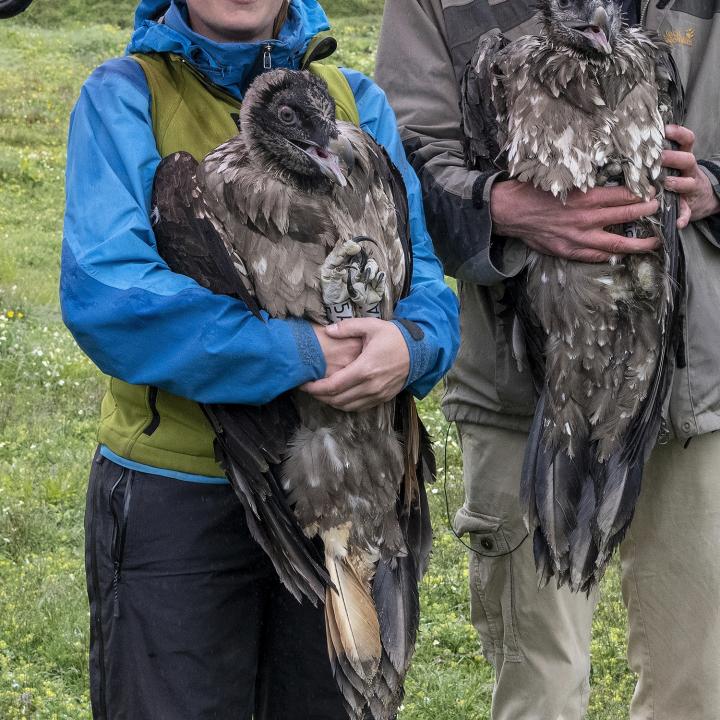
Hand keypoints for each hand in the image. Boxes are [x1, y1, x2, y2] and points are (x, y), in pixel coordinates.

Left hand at [302, 318, 408, 411]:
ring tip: (321, 393)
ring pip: (347, 406)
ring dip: (331, 402)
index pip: (333, 386)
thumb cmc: (394, 336)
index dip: (316, 388)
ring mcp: (378, 394)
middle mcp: (370, 386)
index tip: (305, 384)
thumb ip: (347, 327)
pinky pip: (359, 407)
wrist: (420, 350)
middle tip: (308, 389)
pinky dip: (345, 405)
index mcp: (365, 368)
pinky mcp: (383, 398)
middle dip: (320, 396)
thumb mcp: (371, 326)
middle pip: (337, 399)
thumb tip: (327, 330)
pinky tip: (338, 397)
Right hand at [490, 180, 659, 261]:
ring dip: (639, 243)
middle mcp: (588, 219)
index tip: (653, 192)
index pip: (626, 195)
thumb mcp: (563, 179)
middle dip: (647, 213)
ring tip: (654, 242)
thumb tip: (604, 179)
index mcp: (588, 197)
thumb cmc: (534, 191)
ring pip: (617, 243)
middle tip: (659, 211)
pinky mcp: (569, 250)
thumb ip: (585, 182)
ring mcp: (580, 238)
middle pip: (627, 216)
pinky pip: (596, 256)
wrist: (511, 211)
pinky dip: (610, 255)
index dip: (643, 194)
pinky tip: (620, 255)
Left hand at [663, 124, 719, 227]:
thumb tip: (634, 141)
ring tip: (667, 183)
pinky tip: (677, 223)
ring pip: (687, 183)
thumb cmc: (677, 176)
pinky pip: (686, 212)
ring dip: (677, 182)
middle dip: (673, 157)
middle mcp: (689, 171)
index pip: (686, 141)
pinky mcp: (689, 206)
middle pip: (687, 159)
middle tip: (657, 157)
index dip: (678, 134)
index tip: (664, 129)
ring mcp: (690, 188)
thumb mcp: (673, 163)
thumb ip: (659, 154)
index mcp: (683, 158)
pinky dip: (682, 217)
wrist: (699, 198)